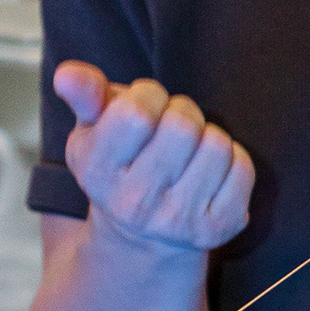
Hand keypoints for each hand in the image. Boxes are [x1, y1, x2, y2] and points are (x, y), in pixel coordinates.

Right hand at [55, 60, 253, 253]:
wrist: (142, 237)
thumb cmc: (120, 166)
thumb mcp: (92, 131)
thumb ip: (84, 96)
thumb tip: (68, 73)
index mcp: (97, 173)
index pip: (136, 110)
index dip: (147, 95)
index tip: (143, 106)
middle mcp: (135, 203)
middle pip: (182, 124)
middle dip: (181, 112)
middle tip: (170, 128)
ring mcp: (178, 220)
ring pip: (216, 143)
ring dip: (207, 135)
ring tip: (189, 151)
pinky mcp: (217, 228)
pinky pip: (242, 168)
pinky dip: (231, 158)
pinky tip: (207, 172)